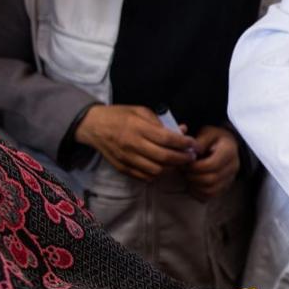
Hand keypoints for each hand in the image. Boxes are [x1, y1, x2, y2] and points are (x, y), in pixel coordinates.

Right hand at [75, 104, 197, 180]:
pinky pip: (145, 177)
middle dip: (183, 159)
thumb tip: (182, 130)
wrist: (93, 126)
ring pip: (156, 171)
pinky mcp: (122, 168)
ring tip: (178, 162)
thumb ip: (162, 122)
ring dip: (171, 168)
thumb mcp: (141, 111)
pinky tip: (163, 167)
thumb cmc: (119, 116)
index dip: (185, 143)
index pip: (167, 139)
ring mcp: (127, 158)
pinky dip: (158, 174)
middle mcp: (132, 144)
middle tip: (192, 156)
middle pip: (164, 157)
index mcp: (138, 127)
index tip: (195, 145)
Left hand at [185, 125, 239, 200]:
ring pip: (210, 190)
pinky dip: (199, 193)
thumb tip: (192, 152)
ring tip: (188, 176)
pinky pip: (211, 196)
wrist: (226, 144)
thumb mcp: (207, 133)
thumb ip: (199, 141)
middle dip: (193, 177)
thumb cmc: (214, 138)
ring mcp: (230, 178)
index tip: (184, 163)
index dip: (194, 167)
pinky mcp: (225, 186)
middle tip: (183, 170)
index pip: (211, 165)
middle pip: (211, 179)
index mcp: (229, 151)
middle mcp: (233, 166)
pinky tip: (193, 184)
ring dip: (195, 186)